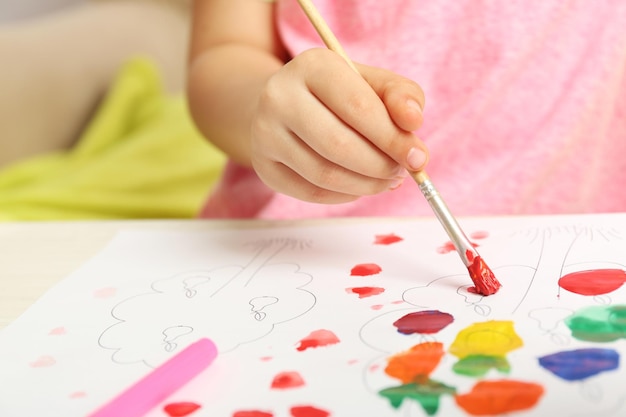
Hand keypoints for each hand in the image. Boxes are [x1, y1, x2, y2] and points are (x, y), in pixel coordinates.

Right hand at [250, 48, 428, 203]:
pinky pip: (312, 192)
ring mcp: (265, 133)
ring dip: (367, 185)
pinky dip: (346, 195)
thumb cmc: (337, 94)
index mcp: (311, 66)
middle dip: (380, 166)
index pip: (358, 107)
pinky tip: (360, 185)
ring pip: (325, 174)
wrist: (283, 105)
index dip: (393, 138)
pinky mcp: (264, 165)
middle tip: (402, 171)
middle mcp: (279, 97)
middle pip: (339, 146)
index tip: (419, 157)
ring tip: (386, 179)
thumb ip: (401, 95)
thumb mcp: (371, 82)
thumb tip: (414, 122)